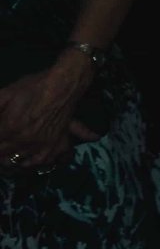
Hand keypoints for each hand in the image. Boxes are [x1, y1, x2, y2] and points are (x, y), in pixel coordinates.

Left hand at [0, 56, 99, 171]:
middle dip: (0, 151)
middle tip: (1, 147)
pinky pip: (42, 161)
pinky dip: (32, 163)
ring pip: (20, 160)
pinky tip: (27, 161)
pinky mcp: (56, 144)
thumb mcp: (6, 93)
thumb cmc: (33, 86)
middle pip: (4, 154)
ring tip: (7, 156)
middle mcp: (24, 139)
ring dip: (11, 159)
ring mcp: (41, 144)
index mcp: (9, 126)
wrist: (63, 85)